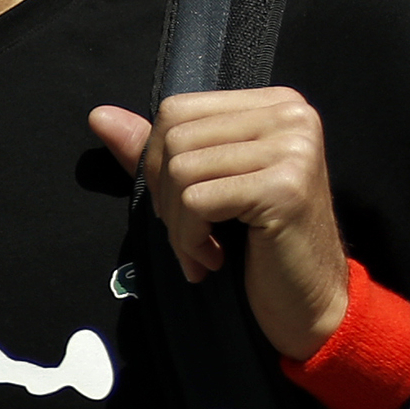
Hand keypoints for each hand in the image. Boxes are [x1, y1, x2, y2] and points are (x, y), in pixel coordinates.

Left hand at [90, 90, 348, 359]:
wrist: (309, 304)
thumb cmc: (259, 245)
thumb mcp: (207, 187)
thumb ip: (159, 151)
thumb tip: (100, 116)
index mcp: (275, 104)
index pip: (177, 110)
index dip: (158, 162)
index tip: (182, 206)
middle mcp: (291, 115)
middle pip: (175, 138)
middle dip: (166, 197)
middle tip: (191, 235)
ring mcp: (293, 148)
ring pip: (181, 170)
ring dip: (179, 225)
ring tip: (203, 250)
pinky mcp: (284, 186)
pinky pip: (197, 202)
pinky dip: (190, 240)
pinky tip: (215, 260)